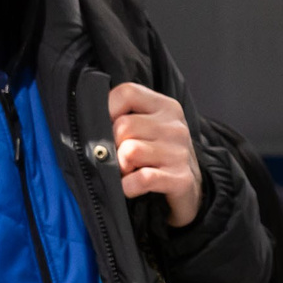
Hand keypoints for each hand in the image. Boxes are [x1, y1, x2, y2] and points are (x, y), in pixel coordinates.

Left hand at [106, 81, 202, 228]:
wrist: (192, 190)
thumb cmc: (159, 155)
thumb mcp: (149, 127)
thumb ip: (125, 117)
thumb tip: (90, 123)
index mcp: (166, 107)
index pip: (126, 93)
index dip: (107, 109)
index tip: (107, 126)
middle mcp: (175, 127)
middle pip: (124, 126)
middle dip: (113, 146)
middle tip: (119, 157)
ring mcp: (179, 153)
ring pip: (130, 152)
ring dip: (121, 167)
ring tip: (128, 171)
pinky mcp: (180, 179)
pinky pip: (141, 179)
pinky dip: (128, 186)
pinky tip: (131, 187)